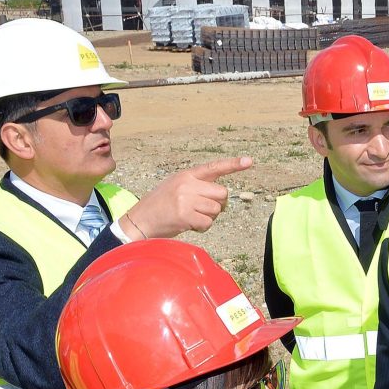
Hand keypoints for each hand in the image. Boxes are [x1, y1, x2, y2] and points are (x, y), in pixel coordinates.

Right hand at [120, 156, 252, 238]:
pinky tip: (189, 226)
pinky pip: (208, 223)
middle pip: (222, 193)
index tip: (249, 160)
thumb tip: (221, 196)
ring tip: (191, 217)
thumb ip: (197, 186)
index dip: (233, 164)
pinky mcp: (184, 215)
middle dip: (217, 204)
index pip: (213, 167)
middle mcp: (187, 184)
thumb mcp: (176, 187)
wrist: (138, 221)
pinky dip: (202, 228)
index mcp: (187, 175)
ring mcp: (186, 199)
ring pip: (216, 209)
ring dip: (208, 218)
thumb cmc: (160, 206)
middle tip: (202, 210)